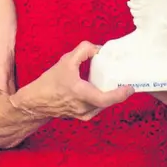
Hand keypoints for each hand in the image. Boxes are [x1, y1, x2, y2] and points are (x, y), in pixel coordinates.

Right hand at [14, 41, 132, 120]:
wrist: (36, 102)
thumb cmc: (50, 83)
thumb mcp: (66, 61)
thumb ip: (83, 50)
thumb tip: (99, 49)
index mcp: (79, 93)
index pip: (104, 99)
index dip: (120, 94)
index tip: (130, 88)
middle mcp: (83, 107)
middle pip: (108, 101)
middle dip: (117, 91)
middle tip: (124, 80)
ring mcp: (83, 114)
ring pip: (104, 105)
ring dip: (110, 95)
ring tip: (114, 83)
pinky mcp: (83, 117)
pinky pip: (98, 107)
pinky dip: (102, 99)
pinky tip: (101, 90)